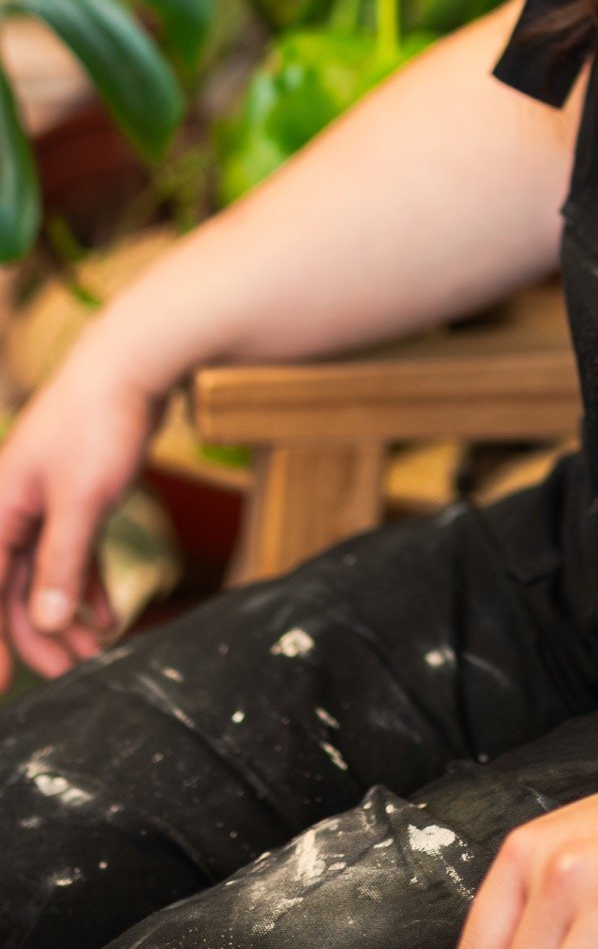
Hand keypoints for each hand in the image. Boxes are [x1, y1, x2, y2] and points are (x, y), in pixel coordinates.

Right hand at [0, 341, 162, 685]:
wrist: (134, 360)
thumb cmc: (99, 422)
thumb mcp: (81, 501)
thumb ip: (61, 562)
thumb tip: (42, 620)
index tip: (2, 687)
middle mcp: (12, 508)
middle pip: (12, 588)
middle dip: (38, 635)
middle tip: (69, 673)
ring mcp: (44, 501)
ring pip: (45, 573)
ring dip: (67, 614)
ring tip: (95, 652)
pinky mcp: (75, 494)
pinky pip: (72, 552)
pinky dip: (87, 583)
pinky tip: (107, 614)